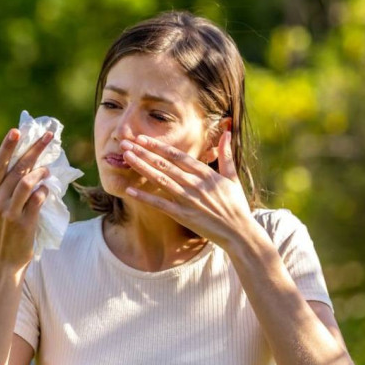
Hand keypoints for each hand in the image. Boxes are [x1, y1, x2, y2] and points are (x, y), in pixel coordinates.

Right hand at [0, 128, 53, 267]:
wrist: (6, 260)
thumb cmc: (7, 230)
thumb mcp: (1, 207)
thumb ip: (10, 188)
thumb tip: (31, 163)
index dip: (7, 146)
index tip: (17, 130)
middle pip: (17, 168)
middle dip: (35, 149)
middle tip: (49, 137)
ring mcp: (9, 211)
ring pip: (27, 182)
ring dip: (41, 172)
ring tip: (48, 170)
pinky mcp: (23, 222)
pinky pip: (37, 199)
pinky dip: (44, 191)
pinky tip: (47, 190)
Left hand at [120, 128, 253, 248]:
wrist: (238, 232)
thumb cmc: (236, 205)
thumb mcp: (232, 177)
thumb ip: (226, 155)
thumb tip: (227, 132)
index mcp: (205, 174)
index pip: (178, 155)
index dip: (159, 146)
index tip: (143, 138)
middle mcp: (194, 184)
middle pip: (165, 164)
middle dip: (144, 152)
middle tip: (126, 143)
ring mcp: (188, 200)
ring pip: (160, 180)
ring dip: (142, 167)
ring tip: (126, 157)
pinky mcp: (183, 215)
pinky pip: (160, 204)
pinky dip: (145, 197)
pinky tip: (129, 190)